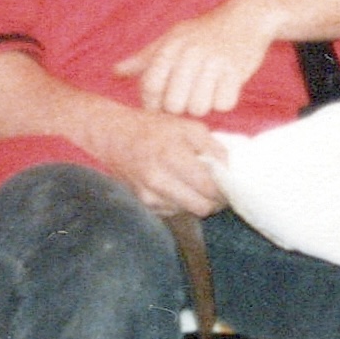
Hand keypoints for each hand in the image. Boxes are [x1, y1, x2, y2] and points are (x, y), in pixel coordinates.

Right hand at [79, 102, 228, 215]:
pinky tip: (177, 185)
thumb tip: (229, 168)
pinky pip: (173, 210)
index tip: (229, 183)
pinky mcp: (143, 204)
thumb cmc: (152, 127)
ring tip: (195, 182)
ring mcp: (148, 196)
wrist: (111, 135)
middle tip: (218, 188)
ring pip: (188, 211)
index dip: (224, 189)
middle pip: (201, 207)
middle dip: (214, 200)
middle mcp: (157, 181)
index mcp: (171, 157)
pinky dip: (181, 201)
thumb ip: (212, 147)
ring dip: (197, 200)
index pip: (209, 188)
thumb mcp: (187, 127)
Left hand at [116, 0, 279, 116]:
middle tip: (188, 97)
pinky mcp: (237, 70)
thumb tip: (115, 72)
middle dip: (180, 108)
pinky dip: (224, 102)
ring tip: (207, 92)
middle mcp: (190, 53)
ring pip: (199, 108)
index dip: (153, 103)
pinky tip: (225, 88)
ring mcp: (215, 62)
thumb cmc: (204, 32)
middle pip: (173, 104)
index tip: (161, 104)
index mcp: (171, 46)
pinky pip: (224, 105)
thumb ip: (145, 59)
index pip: (150, 87)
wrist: (247, 17)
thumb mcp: (173, 39)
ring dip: (203, 106)